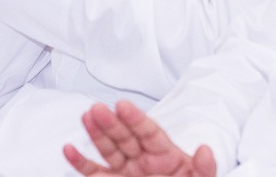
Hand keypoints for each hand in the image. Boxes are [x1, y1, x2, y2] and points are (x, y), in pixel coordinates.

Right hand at [65, 101, 216, 176]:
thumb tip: (206, 150)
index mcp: (166, 154)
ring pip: (109, 150)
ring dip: (96, 134)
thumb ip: (204, 168)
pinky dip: (80, 163)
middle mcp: (144, 160)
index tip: (122, 105)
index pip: (148, 131)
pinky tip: (69, 149)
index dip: (135, 118)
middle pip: (125, 137)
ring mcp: (127, 172)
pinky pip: (95, 172)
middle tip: (97, 108)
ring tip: (86, 117)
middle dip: (111, 123)